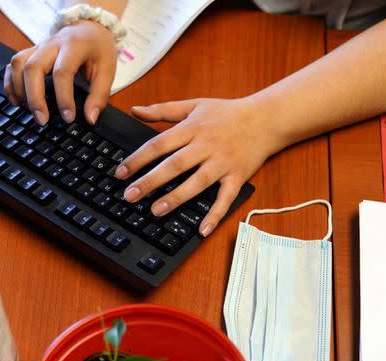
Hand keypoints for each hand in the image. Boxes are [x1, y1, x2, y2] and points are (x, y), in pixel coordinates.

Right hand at [4, 20, 117, 125]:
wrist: (89, 28)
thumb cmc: (97, 49)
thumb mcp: (108, 70)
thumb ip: (99, 95)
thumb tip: (90, 118)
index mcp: (74, 46)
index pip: (62, 72)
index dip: (63, 97)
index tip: (68, 117)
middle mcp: (52, 44)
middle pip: (33, 67)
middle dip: (34, 97)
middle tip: (42, 119)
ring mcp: (39, 47)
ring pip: (18, 64)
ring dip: (19, 89)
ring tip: (28, 110)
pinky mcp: (31, 52)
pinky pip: (13, 64)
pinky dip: (10, 82)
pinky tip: (16, 100)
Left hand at [116, 97, 274, 236]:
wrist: (265, 119)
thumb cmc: (228, 113)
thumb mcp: (194, 105)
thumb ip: (163, 110)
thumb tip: (134, 110)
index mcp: (192, 128)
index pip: (159, 144)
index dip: (138, 159)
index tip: (121, 173)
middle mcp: (206, 145)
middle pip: (174, 165)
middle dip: (150, 181)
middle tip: (130, 195)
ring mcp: (222, 163)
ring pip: (197, 182)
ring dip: (176, 198)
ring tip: (156, 210)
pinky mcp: (237, 177)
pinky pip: (225, 198)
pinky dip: (215, 215)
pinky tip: (202, 230)